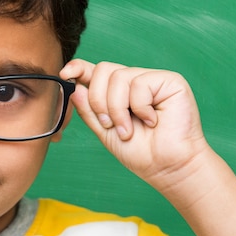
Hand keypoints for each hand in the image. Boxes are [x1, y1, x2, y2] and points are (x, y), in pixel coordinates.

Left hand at [60, 60, 209, 192]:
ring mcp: (152, 79)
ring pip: (119, 77)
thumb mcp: (105, 131)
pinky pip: (140, 84)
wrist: (167, 167)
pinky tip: (152, 121)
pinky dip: (140, 108)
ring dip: (118, 110)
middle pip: (103, 70)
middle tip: (109, 125)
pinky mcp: (170, 81)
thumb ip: (90, 110)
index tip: (65, 74)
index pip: (95, 71)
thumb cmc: (140, 152)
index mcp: (117, 92)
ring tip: (128, 129)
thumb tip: (75, 87)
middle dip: (99, 100)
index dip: (79, 68)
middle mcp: (134, 81)